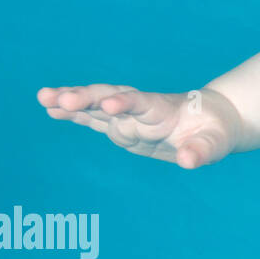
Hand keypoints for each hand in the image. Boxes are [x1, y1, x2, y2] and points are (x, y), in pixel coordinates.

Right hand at [36, 84, 239, 168]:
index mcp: (165, 110)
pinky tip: (49, 108)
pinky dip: (73, 112)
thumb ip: (201, 152)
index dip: (127, 103)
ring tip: (43, 97)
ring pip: (96, 105)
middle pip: (111, 98)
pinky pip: (92, 117)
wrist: (211, 119)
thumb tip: (188, 161)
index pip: (143, 104)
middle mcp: (142, 109)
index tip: (110, 104)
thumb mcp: (215, 144)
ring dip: (71, 100)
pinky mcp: (120, 124)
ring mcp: (128, 116)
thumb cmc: (214, 132)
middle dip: (88, 99)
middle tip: (61, 99)